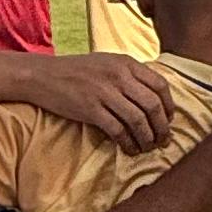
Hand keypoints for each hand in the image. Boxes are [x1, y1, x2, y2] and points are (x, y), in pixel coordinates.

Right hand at [30, 57, 177, 149]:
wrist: (43, 75)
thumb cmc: (76, 70)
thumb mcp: (107, 62)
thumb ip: (129, 74)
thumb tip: (152, 97)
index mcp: (126, 63)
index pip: (160, 85)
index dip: (169, 106)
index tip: (169, 120)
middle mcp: (118, 76)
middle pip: (152, 105)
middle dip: (162, 126)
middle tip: (162, 140)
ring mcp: (104, 92)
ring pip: (138, 120)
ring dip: (147, 138)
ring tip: (147, 147)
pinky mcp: (90, 109)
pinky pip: (117, 130)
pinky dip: (127, 142)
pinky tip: (128, 149)